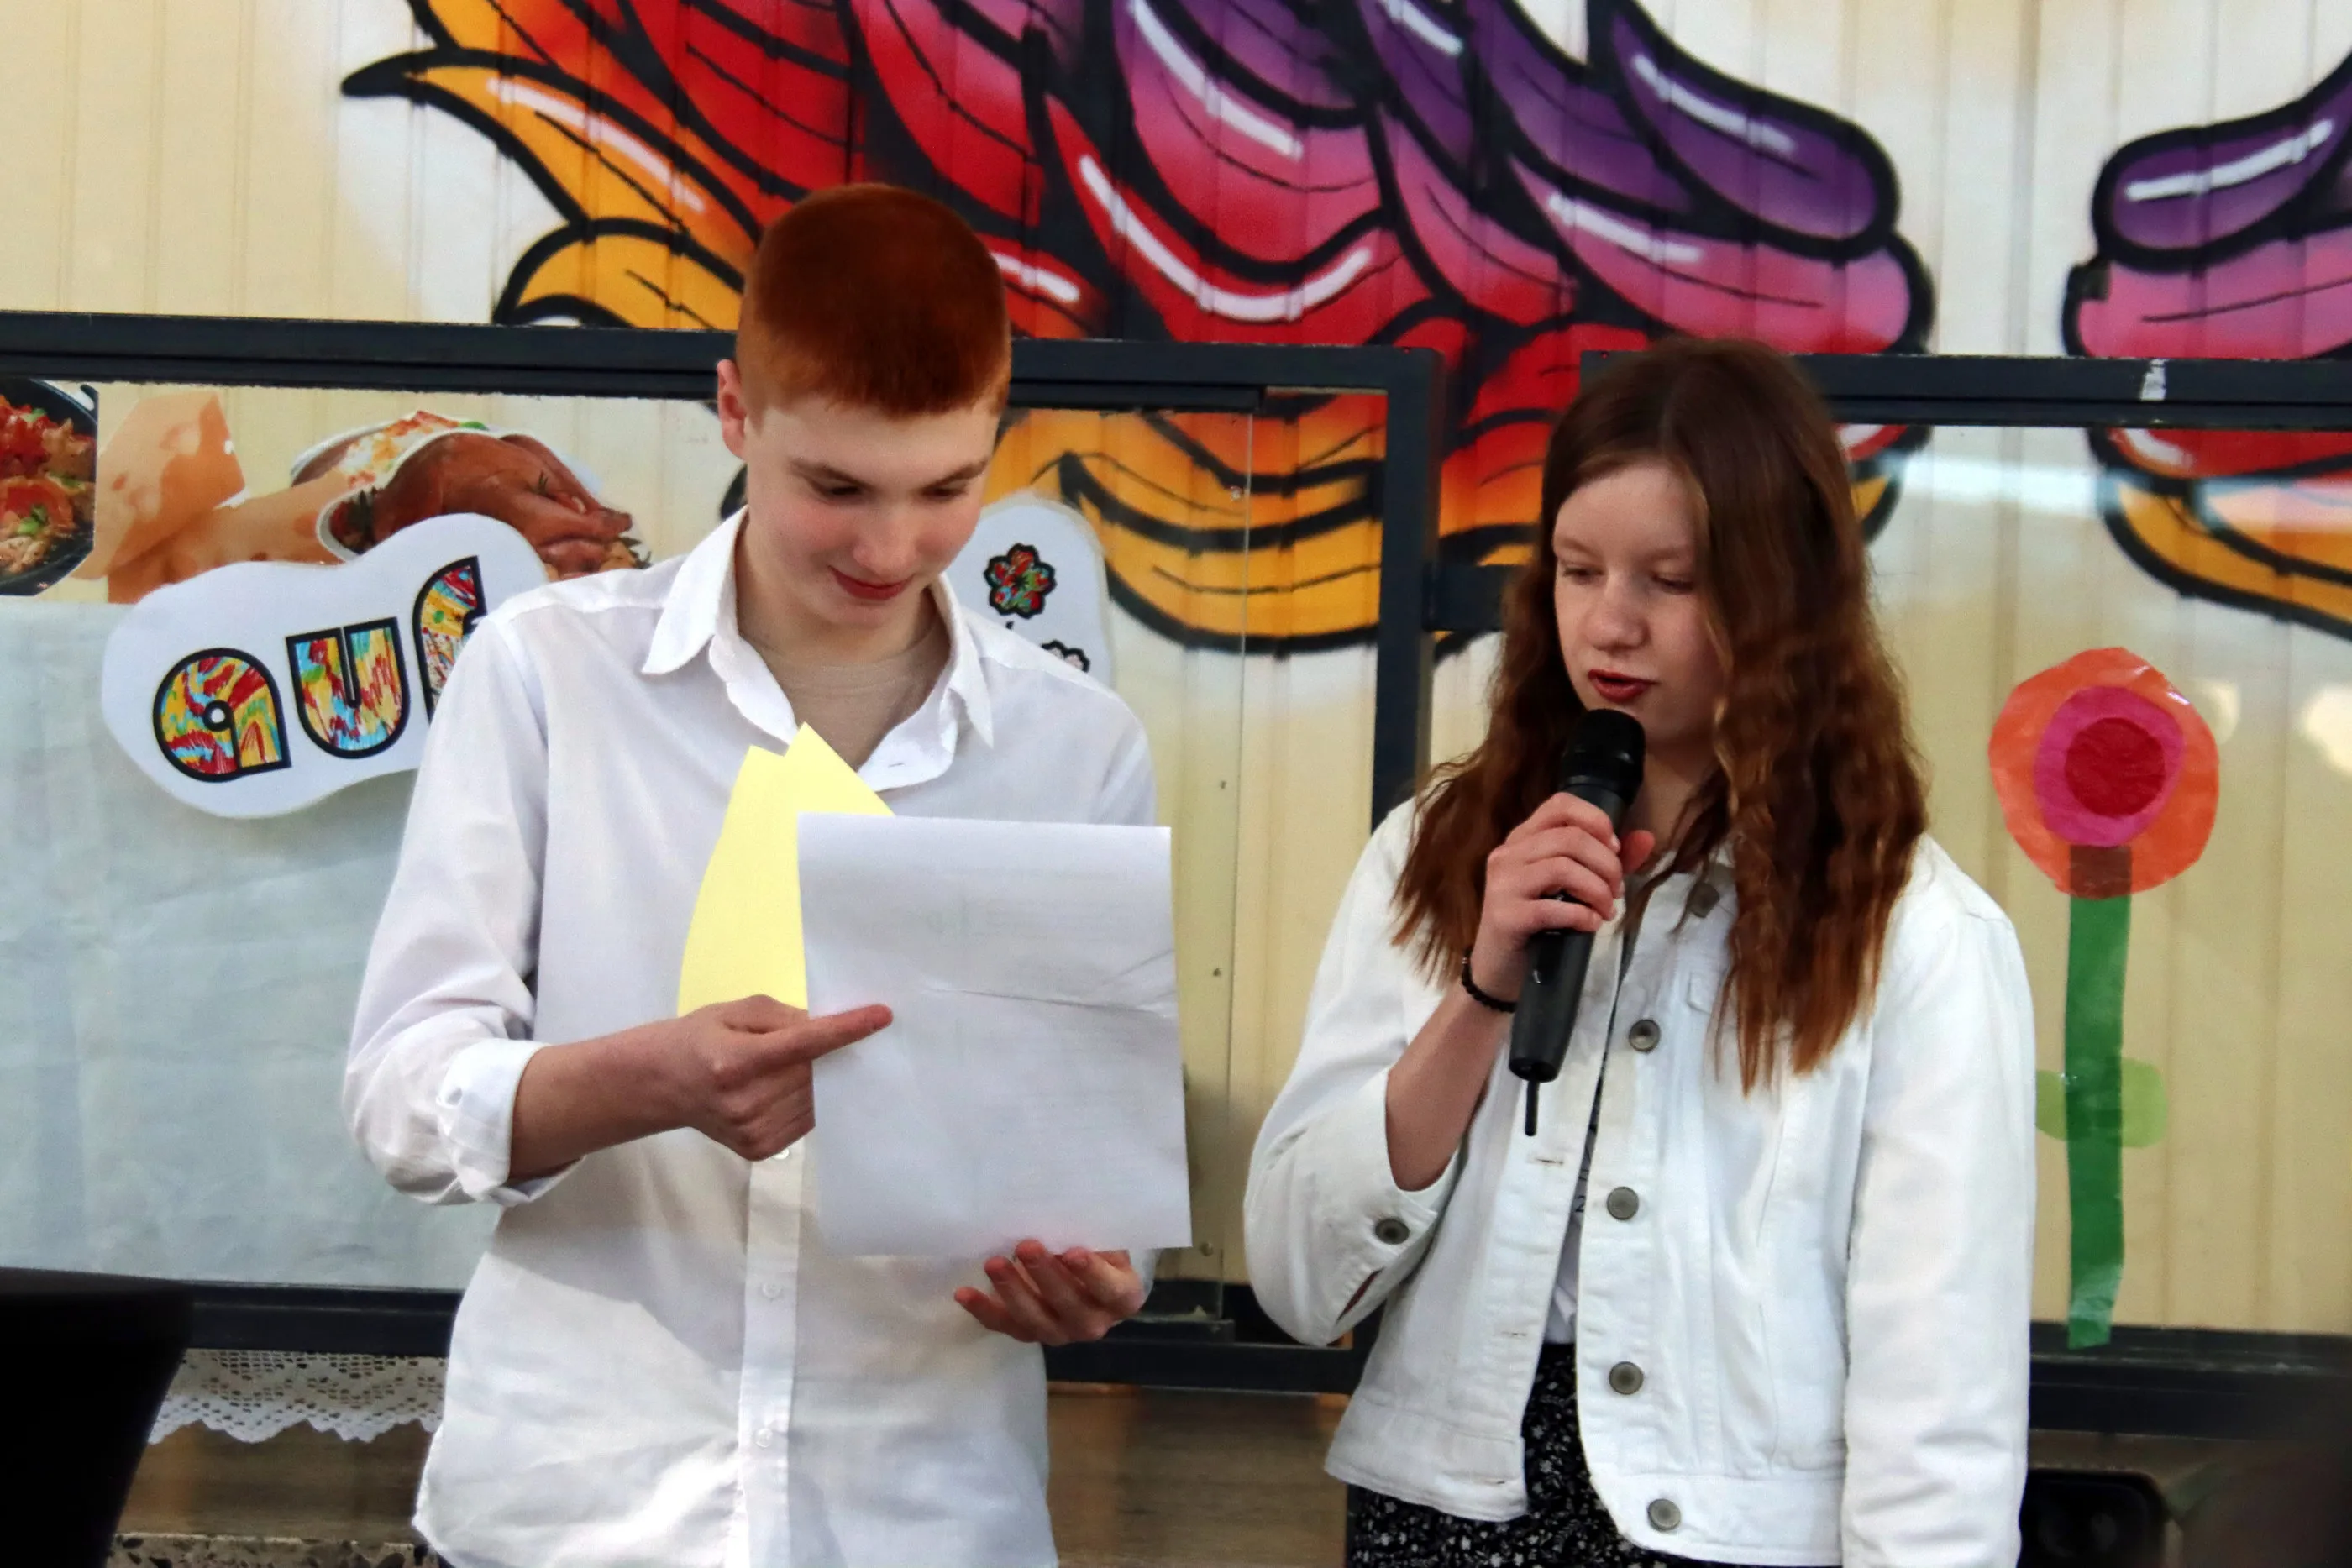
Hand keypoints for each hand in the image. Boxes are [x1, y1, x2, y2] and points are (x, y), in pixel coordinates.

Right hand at [659, 994, 891, 1160]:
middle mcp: (746, 1102)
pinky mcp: (759, 1150)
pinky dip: (805, 1102)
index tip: (881, 1016)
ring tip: (784, 1069)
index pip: (804, 1044)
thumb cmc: (699, 1039)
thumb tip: (825, 1025)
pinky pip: (805, 1121)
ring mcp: (753, 1131)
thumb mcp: (733, 1012)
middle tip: (806, 1043)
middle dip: (822, 1055)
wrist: (662, 1085)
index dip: (846, 1030)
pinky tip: (781, 1090)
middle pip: (813, 1073)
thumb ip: (781, 1016)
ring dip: (815, 1081)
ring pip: (815, 1099)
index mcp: (736, 1061)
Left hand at [954, 1243, 1144, 1345]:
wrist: (1086, 1277)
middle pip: (1070, 1306)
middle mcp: (1094, 1323)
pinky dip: (983, 1310)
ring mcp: (1060, 1333)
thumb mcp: (1104, 1238)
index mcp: (1122, 1298)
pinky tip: (964, 1293)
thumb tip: (1063, 1205)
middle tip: (1026, 1246)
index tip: (1073, 1251)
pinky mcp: (1029, 1334)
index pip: (1111, 1290)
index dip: (1093, 1273)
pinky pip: (1005, 1326)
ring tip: (994, 1263)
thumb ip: (1091, 1231)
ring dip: (1013, 1291)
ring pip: (1035, 1320)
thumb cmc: (1098, 1248)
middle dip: (1045, 1276)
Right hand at [1466, 794, 1655, 1003]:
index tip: (1615, 850)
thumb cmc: (1538, 924)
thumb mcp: (1572, 887)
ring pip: (1562, 867)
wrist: (1500, 970)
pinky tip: (1590, 925)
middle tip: (1617, 891)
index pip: (1560, 805)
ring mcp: (1503, 884)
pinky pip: (1553, 908)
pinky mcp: (1505, 916)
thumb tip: (1647, 838)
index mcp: (1522, 839)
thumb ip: (1607, 860)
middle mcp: (1508, 854)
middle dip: (1606, 864)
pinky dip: (1582, 916)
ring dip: (1597, 890)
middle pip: (1569, 837)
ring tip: (1607, 911)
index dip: (1596, 820)